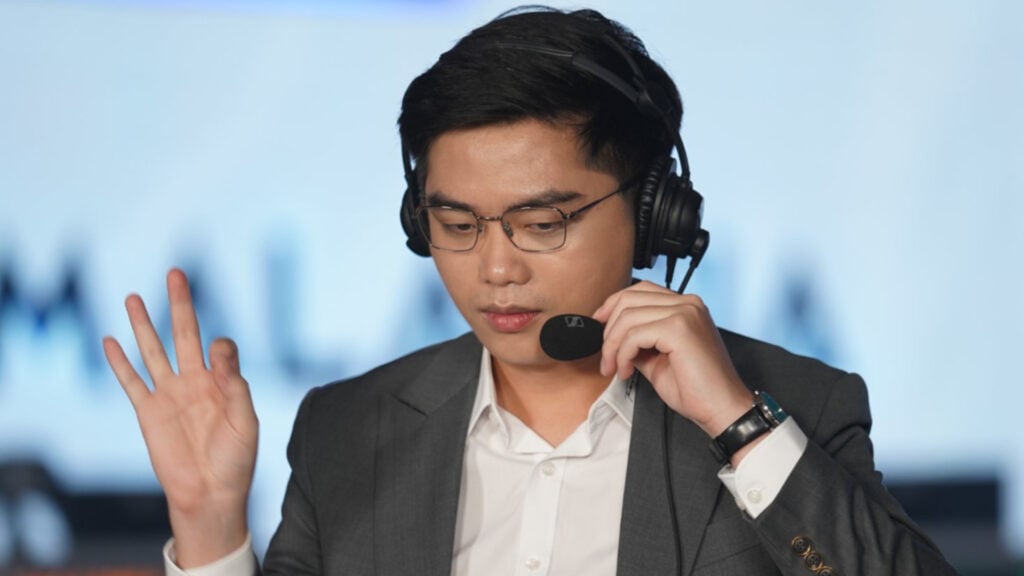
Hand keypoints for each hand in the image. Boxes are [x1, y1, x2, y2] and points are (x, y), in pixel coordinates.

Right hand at [103, 268, 257, 566]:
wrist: (211, 496)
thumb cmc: (236, 461)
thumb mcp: (245, 421)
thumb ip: (235, 384)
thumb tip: (219, 345)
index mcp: (223, 383)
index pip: (220, 349)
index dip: (221, 347)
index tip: (218, 353)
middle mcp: (195, 382)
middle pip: (185, 333)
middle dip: (180, 303)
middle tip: (176, 273)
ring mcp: (170, 395)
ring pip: (154, 351)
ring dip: (144, 324)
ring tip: (134, 297)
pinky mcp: (148, 412)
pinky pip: (131, 381)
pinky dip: (119, 362)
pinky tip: (110, 339)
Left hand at [593, 281, 751, 439]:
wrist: (721, 408)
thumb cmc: (696, 389)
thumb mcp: (657, 358)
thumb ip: (638, 341)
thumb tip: (613, 337)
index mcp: (686, 307)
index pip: (641, 290)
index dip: (614, 304)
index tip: (599, 323)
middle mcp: (688, 303)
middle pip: (630, 299)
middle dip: (609, 329)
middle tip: (606, 357)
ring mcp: (685, 313)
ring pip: (628, 317)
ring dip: (613, 347)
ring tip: (615, 369)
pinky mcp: (679, 328)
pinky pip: (634, 335)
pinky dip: (622, 354)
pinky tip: (626, 371)